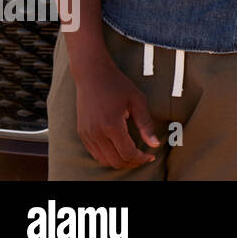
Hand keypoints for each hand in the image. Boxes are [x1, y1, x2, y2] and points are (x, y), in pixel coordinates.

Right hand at [74, 54, 160, 168]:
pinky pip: (95, 153)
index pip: (127, 153)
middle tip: (144, 156)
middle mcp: (96, 133)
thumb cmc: (117, 84)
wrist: (92, 74)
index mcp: (111, 125)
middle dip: (132, 162)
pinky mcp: (82, 133)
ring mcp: (86, 134)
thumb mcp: (137, 101)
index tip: (151, 156)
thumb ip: (146, 124)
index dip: (141, 158)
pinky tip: (120, 148)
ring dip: (120, 161)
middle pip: (115, 161)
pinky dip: (108, 156)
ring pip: (104, 160)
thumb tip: (155, 144)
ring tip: (134, 154)